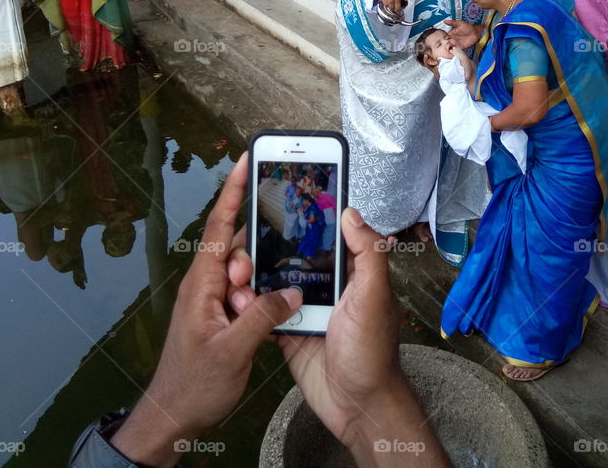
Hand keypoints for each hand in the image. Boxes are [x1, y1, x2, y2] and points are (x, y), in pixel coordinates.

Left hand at [109, 155, 303, 465]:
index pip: (219, 226)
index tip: (244, 160)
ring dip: (262, 283)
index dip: (233, 191)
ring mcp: (214, 301)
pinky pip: (249, 294)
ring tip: (269, 306)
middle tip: (270, 276)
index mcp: (201, 284)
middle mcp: (206, 285)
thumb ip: (262, 317)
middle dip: (260, 254)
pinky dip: (263, 297)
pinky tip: (277, 310)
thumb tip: (289, 291)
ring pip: (247, 274)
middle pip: (239, 248)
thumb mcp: (232, 351)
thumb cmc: (193, 386)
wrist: (173, 417)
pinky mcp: (223, 317)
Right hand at [227, 209, 447, 462]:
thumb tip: (350, 212)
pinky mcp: (287, 330)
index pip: (326, 235)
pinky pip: (265, 311)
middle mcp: (327, 285)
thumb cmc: (372, 350)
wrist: (356, 405)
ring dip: (253, 275)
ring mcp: (305, 307)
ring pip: (274, 281)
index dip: (303, 220)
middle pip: (292, 256)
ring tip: (233, 271)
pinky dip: (249, 305)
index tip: (275, 202)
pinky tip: (232, 296)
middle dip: (267, 248)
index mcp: (350, 272)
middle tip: (242, 244)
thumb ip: (368, 254)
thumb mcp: (375, 296)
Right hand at [444, 19, 481, 49]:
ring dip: (449, 48)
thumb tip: (445, 21)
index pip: (446, 36)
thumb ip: (452, 22)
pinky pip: (456, 50)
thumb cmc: (469, 26)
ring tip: (449, 47)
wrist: (476, 32)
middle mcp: (454, 39)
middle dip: (446, 44)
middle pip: (447, 43)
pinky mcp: (461, 47)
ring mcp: (457, 43)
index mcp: (452, 33)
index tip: (443, 39)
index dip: (444, 38)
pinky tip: (453, 50)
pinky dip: (454, 51)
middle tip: (446, 44)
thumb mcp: (460, 23)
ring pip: (451, 47)